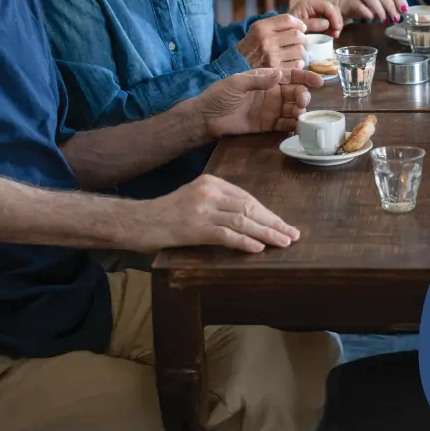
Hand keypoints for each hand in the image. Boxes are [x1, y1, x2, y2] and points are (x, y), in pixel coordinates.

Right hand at [146, 172, 299, 253]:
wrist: (137, 221)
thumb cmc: (166, 214)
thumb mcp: (195, 199)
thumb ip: (219, 203)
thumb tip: (249, 218)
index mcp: (212, 182)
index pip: (247, 198)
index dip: (268, 213)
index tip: (283, 224)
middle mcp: (209, 192)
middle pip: (249, 207)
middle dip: (274, 222)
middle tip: (292, 235)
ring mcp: (201, 209)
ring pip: (242, 220)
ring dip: (266, 233)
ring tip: (283, 242)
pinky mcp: (194, 227)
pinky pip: (225, 234)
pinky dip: (244, 241)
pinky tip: (258, 248)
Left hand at [199, 67, 323, 137]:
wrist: (206, 118)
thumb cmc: (219, 95)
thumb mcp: (236, 83)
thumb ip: (258, 80)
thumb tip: (279, 75)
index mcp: (267, 78)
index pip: (291, 75)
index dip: (306, 77)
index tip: (319, 81)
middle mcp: (272, 93)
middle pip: (296, 93)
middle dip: (303, 96)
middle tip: (302, 102)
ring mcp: (271, 109)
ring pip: (293, 109)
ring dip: (300, 111)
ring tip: (298, 114)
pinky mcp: (268, 125)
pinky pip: (285, 124)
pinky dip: (293, 125)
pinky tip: (296, 126)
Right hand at [237, 14, 309, 68]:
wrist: (237, 66)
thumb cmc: (251, 46)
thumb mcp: (258, 30)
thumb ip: (277, 25)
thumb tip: (303, 25)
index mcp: (261, 27)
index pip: (288, 19)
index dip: (299, 23)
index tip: (302, 27)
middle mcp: (266, 40)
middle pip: (297, 35)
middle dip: (303, 38)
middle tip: (302, 41)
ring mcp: (271, 56)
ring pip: (299, 50)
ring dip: (301, 52)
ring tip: (297, 52)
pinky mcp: (276, 69)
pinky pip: (297, 64)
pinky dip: (298, 63)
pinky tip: (292, 61)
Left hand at [289, 0, 343, 37]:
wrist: (283, 33)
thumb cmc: (288, 28)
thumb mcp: (298, 26)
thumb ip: (311, 24)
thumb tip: (327, 24)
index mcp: (308, 2)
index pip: (327, 6)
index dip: (334, 17)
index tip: (336, 29)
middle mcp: (314, 4)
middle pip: (333, 9)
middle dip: (337, 22)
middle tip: (336, 34)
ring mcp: (318, 11)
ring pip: (334, 15)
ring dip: (336, 26)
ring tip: (333, 35)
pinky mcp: (320, 18)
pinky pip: (331, 21)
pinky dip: (333, 28)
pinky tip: (331, 35)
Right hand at [336, 0, 407, 23]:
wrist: (347, 4)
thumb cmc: (368, 3)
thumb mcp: (381, 1)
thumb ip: (391, 4)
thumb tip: (402, 12)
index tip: (404, 10)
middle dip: (391, 6)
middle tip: (396, 18)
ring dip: (380, 10)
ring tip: (385, 20)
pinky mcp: (350, 0)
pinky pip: (360, 6)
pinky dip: (368, 13)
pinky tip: (372, 18)